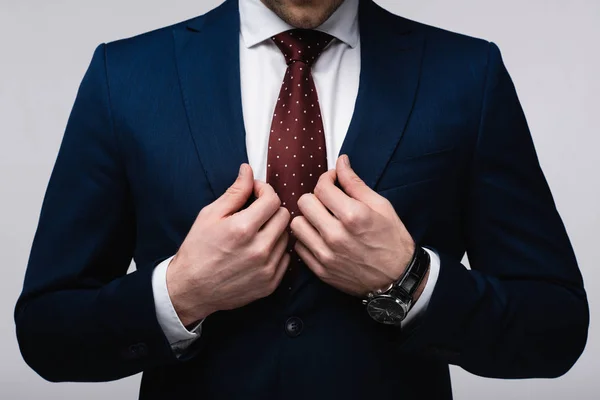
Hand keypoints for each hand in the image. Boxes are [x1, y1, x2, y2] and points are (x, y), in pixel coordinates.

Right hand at [166, 163, 290, 325]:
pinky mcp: (270, 284)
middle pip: (284, 216)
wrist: (190, 290)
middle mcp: (259, 249)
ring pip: (286, 237)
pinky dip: (275, 251)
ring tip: (255, 233)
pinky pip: (285, 258)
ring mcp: (267, 268)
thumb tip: (248, 170)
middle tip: (255, 212)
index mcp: (243, 229)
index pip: (273, 199)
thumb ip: (234, 192)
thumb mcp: (210, 215)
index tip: (256, 193)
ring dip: (274, 230)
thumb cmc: (197, 250)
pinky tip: (257, 251)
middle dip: (270, 209)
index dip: (264, 191)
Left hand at [291, 154, 425, 298]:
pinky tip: (321, 237)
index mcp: (353, 216)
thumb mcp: (381, 206)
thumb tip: (341, 163)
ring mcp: (326, 254)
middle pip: (304, 203)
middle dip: (316, 197)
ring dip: (307, 218)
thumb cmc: (393, 241)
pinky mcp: (321, 270)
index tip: (333, 181)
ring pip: (297, 225)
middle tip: (327, 201)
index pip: (322, 187)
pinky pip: (299, 247)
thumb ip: (355, 183)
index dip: (327, 179)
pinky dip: (307, 239)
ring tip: (321, 220)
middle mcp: (336, 236)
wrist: (397, 279)